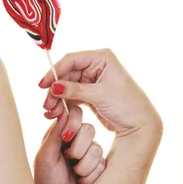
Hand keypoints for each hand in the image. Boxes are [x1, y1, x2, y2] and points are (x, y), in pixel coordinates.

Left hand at [33, 105, 105, 183]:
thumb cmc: (45, 182)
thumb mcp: (45, 157)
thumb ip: (54, 134)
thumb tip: (62, 111)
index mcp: (60, 134)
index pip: (74, 114)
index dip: (74, 122)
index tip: (67, 138)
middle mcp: (76, 141)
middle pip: (89, 129)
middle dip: (79, 147)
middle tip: (68, 159)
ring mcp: (89, 154)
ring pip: (98, 148)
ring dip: (84, 165)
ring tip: (74, 175)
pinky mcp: (100, 168)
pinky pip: (104, 165)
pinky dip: (91, 175)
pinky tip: (81, 183)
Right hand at [39, 48, 162, 136]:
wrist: (139, 124)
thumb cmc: (126, 105)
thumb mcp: (99, 96)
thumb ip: (74, 90)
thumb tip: (53, 87)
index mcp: (101, 58)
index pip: (71, 60)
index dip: (55, 71)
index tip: (43, 85)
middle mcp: (96, 65)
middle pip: (66, 74)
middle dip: (55, 89)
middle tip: (46, 105)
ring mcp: (92, 79)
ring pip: (67, 86)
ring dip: (57, 99)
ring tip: (50, 113)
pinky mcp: (90, 92)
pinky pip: (71, 95)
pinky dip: (63, 104)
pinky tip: (56, 113)